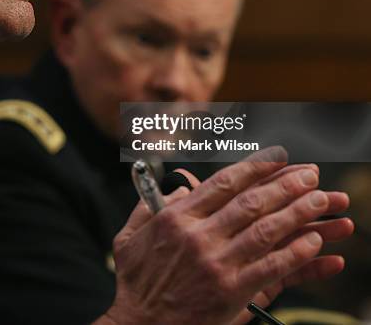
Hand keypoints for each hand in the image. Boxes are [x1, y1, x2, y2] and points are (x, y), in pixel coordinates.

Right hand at [94, 148, 351, 324]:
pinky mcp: (231, 291)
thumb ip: (147, 207)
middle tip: (310, 174)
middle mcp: (198, 235)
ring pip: (265, 230)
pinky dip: (294, 253)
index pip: (223, 183)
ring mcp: (216, 263)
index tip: (276, 157)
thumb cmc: (137, 281)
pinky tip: (312, 241)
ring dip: (297, 212)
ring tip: (320, 199)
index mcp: (176, 217)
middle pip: (250, 202)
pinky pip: (269, 267)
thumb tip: (178, 188)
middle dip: (284, 185)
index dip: (254, 167)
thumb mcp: (129, 237)